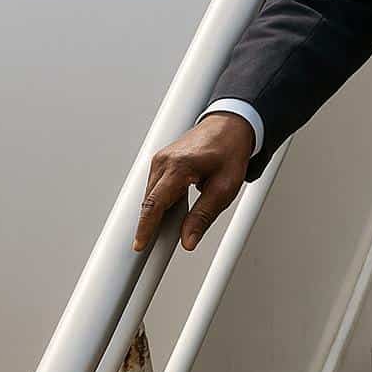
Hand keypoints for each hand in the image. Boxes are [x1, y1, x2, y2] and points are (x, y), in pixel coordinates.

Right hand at [133, 113, 253, 252]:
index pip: (154, 204)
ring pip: (152, 196)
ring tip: (182, 215)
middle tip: (164, 241)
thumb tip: (188, 240)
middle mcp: (164, 161)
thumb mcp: (225, 187)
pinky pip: (156, 187)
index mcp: (179, 166)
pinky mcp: (162, 161)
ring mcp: (160, 159)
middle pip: (150, 202)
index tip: (140, 245)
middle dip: (154, 223)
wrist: (232, 125)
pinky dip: (163, 199)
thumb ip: (204, 215)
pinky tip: (179, 202)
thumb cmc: (231, 151)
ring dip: (161, 210)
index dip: (145, 228)